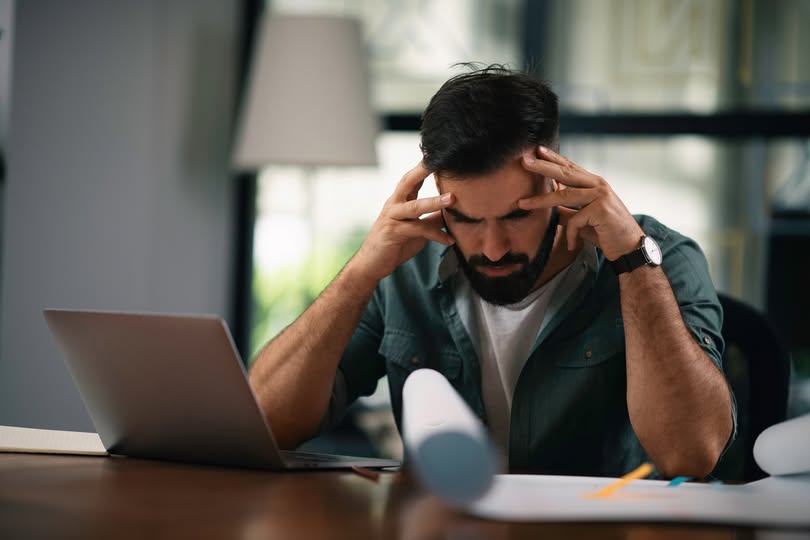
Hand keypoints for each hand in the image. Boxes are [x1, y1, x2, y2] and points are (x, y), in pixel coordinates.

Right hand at [352, 161, 454, 282]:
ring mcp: (391, 218)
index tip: (439, 155)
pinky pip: (418, 230)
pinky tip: (450, 240)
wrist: (371, 264)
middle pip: (407, 182)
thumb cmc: (395, 244)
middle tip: (438, 161)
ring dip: (434, 201)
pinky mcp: (392, 233)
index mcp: (399, 201)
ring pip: (414, 206)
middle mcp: (394, 205)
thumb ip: (432, 219)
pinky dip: (436, 235)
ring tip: (452, 198)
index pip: (412, 179)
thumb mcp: (418, 230)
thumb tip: (452, 213)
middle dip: (422, 170)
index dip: (425, 167)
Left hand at [518, 146, 642, 260]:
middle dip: (543, 166)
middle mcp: (598, 185)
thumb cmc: (606, 232)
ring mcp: (600, 196)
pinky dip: (570, 234)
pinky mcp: (601, 209)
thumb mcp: (582, 219)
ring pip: (564, 195)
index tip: (538, 150)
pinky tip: (572, 245)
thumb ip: (567, 209)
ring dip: (540, 200)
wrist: (629, 248)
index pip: (571, 167)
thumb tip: (549, 205)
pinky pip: (574, 220)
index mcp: (595, 184)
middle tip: (524, 160)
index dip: (554, 158)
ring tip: (522, 203)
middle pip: (565, 173)